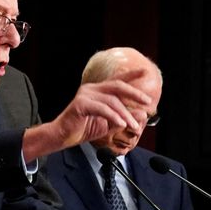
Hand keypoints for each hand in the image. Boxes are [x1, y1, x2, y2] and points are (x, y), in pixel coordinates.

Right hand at [25, 69, 150, 159]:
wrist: (62, 137)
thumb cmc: (83, 129)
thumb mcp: (109, 125)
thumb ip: (124, 118)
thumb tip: (143, 114)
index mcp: (98, 91)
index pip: (117, 80)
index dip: (131, 75)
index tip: (145, 71)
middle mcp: (91, 89)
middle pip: (117, 86)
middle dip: (134, 93)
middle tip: (148, 101)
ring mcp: (85, 95)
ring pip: (112, 101)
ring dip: (126, 114)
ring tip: (133, 126)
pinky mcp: (80, 104)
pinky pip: (102, 109)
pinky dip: (114, 116)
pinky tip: (122, 124)